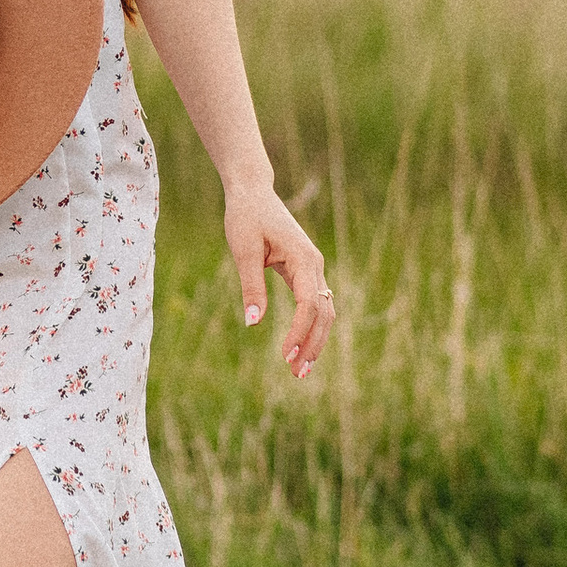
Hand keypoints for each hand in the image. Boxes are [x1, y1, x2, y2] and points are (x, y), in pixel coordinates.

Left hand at [225, 181, 333, 378]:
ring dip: (314, 340)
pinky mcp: (304, 271)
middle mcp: (315, 265)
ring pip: (323, 311)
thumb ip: (251, 286)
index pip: (308, 304)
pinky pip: (315, 304)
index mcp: (303, 259)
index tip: (285, 355)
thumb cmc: (246, 217)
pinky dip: (311, 327)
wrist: (252, 192)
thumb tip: (253, 323)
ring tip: (299, 369)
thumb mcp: (244, 251)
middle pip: (323, 312)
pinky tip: (300, 346)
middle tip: (297, 374)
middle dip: (312, 344)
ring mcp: (313, 268)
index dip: (300, 332)